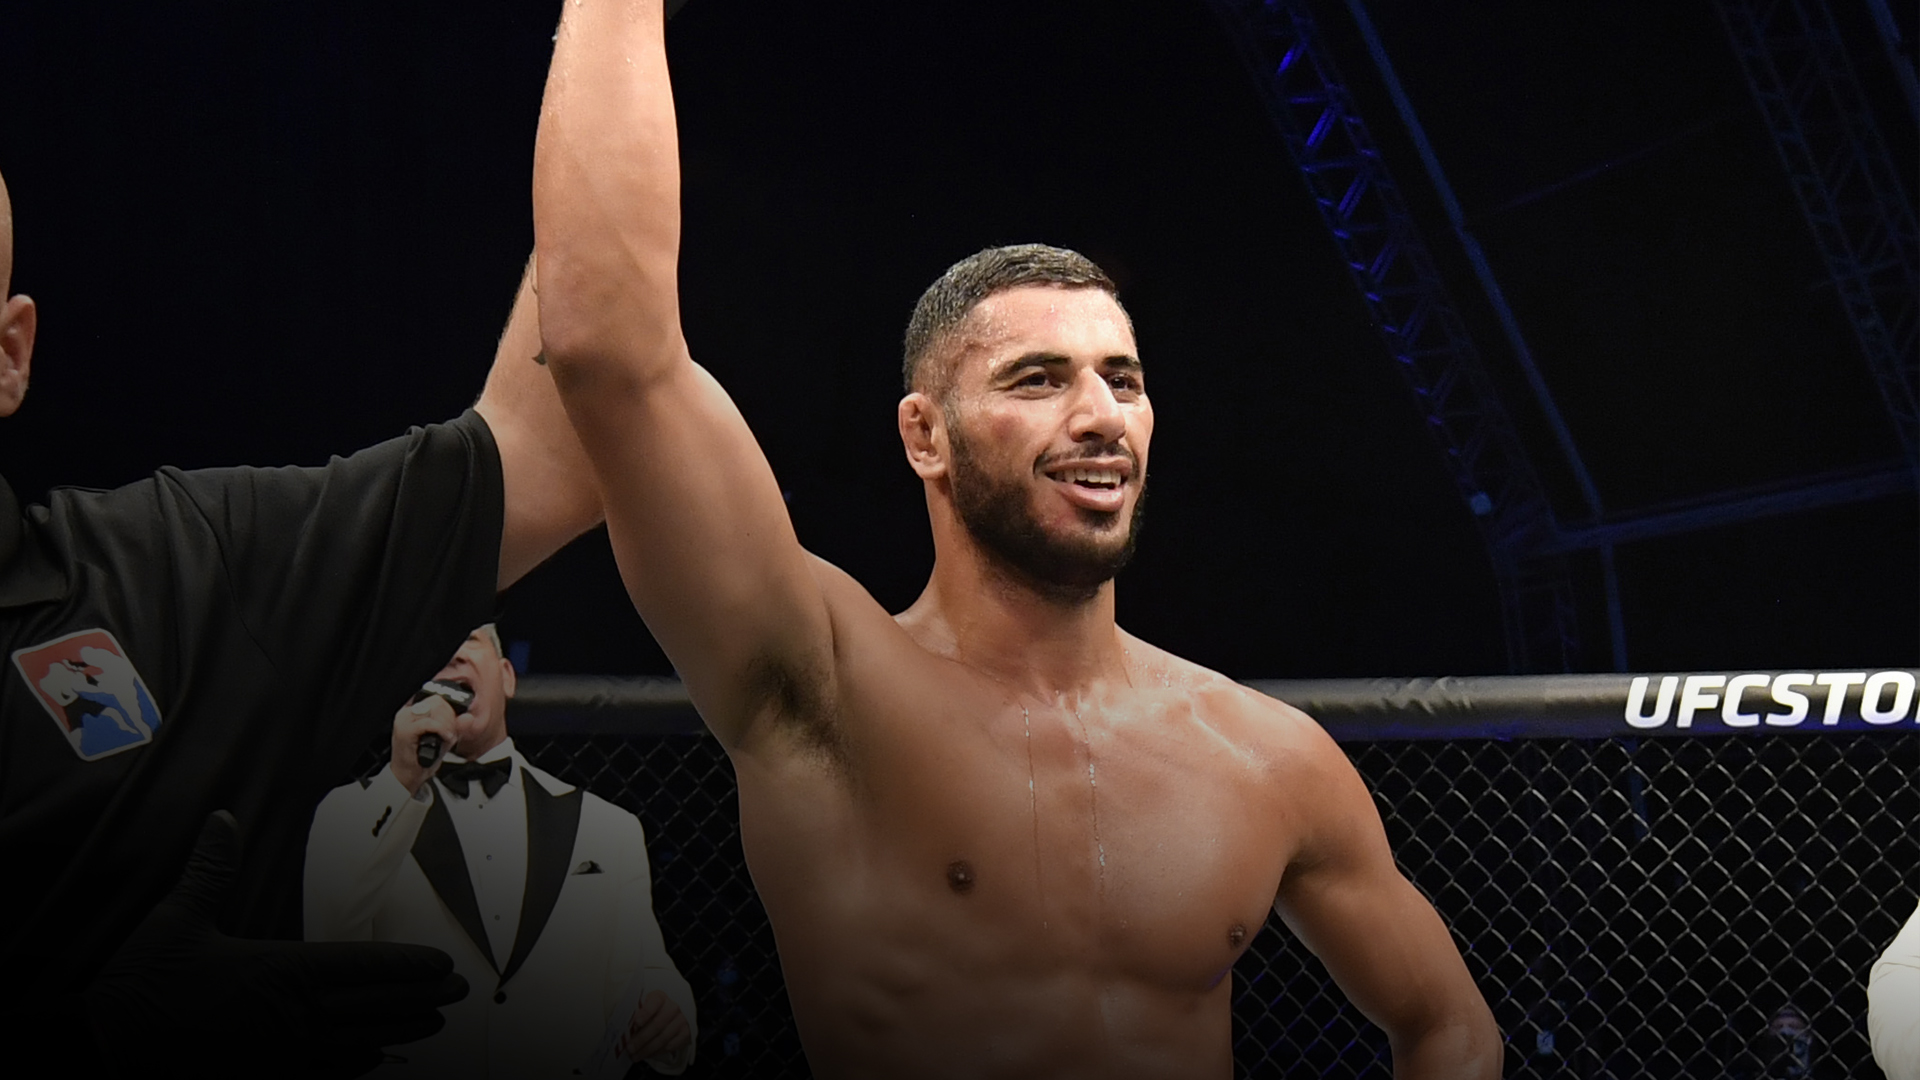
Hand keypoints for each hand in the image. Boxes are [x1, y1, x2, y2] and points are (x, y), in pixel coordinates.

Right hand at [86, 811, 468, 1078]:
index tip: (442, 965)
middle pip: (374, 1005)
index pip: (362, 966)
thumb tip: (220, 819)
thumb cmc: (144, 983)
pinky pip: (327, 1073)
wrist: (110, 1049)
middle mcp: (292, 1014)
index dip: (407, 967)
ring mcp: (282, 1053)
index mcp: (280, 971)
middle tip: (459, 992)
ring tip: (433, 1022)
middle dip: (420, 997)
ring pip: (359, 1040)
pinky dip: (357, 1064)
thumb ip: (211, 869)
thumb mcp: (178, 918)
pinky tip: (376, 1057)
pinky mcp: (267, 1079)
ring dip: (400, 1030)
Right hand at [389, 694, 459, 794]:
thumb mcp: (442, 737)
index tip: (454, 723)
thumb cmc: (422, 759)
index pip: (437, 698)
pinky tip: (445, 738)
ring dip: (447, 724)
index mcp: (412, 711)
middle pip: (437, 701)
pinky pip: (429, 723)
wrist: (407, 777)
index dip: (450, 709)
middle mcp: (406, 713)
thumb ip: (453, 725)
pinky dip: (441, 730)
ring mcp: (404, 721)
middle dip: (450, 717)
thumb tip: (467, 717)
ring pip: (434, 709)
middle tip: (450, 732)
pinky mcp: (405, 731)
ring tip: (446, 737)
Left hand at [618, 990, 691, 1065]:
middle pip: (657, 1024)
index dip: (646, 1012)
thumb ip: (636, 1014)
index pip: (655, 1002)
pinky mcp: (685, 1033)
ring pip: (663, 1038)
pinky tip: (647, 1055)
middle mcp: (673, 1007)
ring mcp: (681, 1021)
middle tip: (630, 1048)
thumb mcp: (645, 1006)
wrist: (674, 1014)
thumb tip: (625, 1029)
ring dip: (647, 1049)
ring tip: (635, 1055)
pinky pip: (670, 1046)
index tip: (636, 1023)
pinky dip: (656, 1053)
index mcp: (660, 997)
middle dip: (641, 1039)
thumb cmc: (654, 1011)